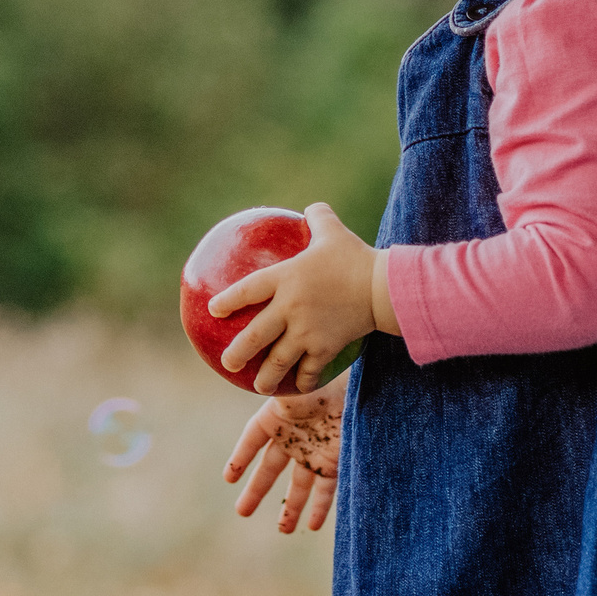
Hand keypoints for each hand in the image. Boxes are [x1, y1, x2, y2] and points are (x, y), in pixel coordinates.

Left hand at [207, 202, 390, 392]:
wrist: (383, 288)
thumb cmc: (356, 257)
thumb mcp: (333, 231)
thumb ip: (318, 218)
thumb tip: (311, 208)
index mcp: (286, 278)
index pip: (247, 290)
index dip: (228, 301)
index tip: (213, 311)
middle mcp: (290, 307)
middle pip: (256, 335)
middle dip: (238, 352)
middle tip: (228, 363)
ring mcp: (306, 331)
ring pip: (279, 360)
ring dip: (267, 376)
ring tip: (258, 386)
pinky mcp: (325, 347)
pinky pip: (309, 369)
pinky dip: (303, 380)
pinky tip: (298, 387)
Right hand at [223, 379, 344, 532]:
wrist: (354, 384)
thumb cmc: (322, 379)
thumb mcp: (293, 387)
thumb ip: (278, 399)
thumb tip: (263, 397)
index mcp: (276, 415)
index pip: (252, 439)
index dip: (240, 457)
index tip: (228, 478)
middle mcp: (292, 437)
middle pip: (270, 468)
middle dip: (257, 491)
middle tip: (242, 512)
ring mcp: (312, 451)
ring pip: (298, 485)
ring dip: (292, 507)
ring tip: (283, 530)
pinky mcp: (334, 461)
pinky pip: (324, 488)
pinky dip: (319, 506)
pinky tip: (312, 524)